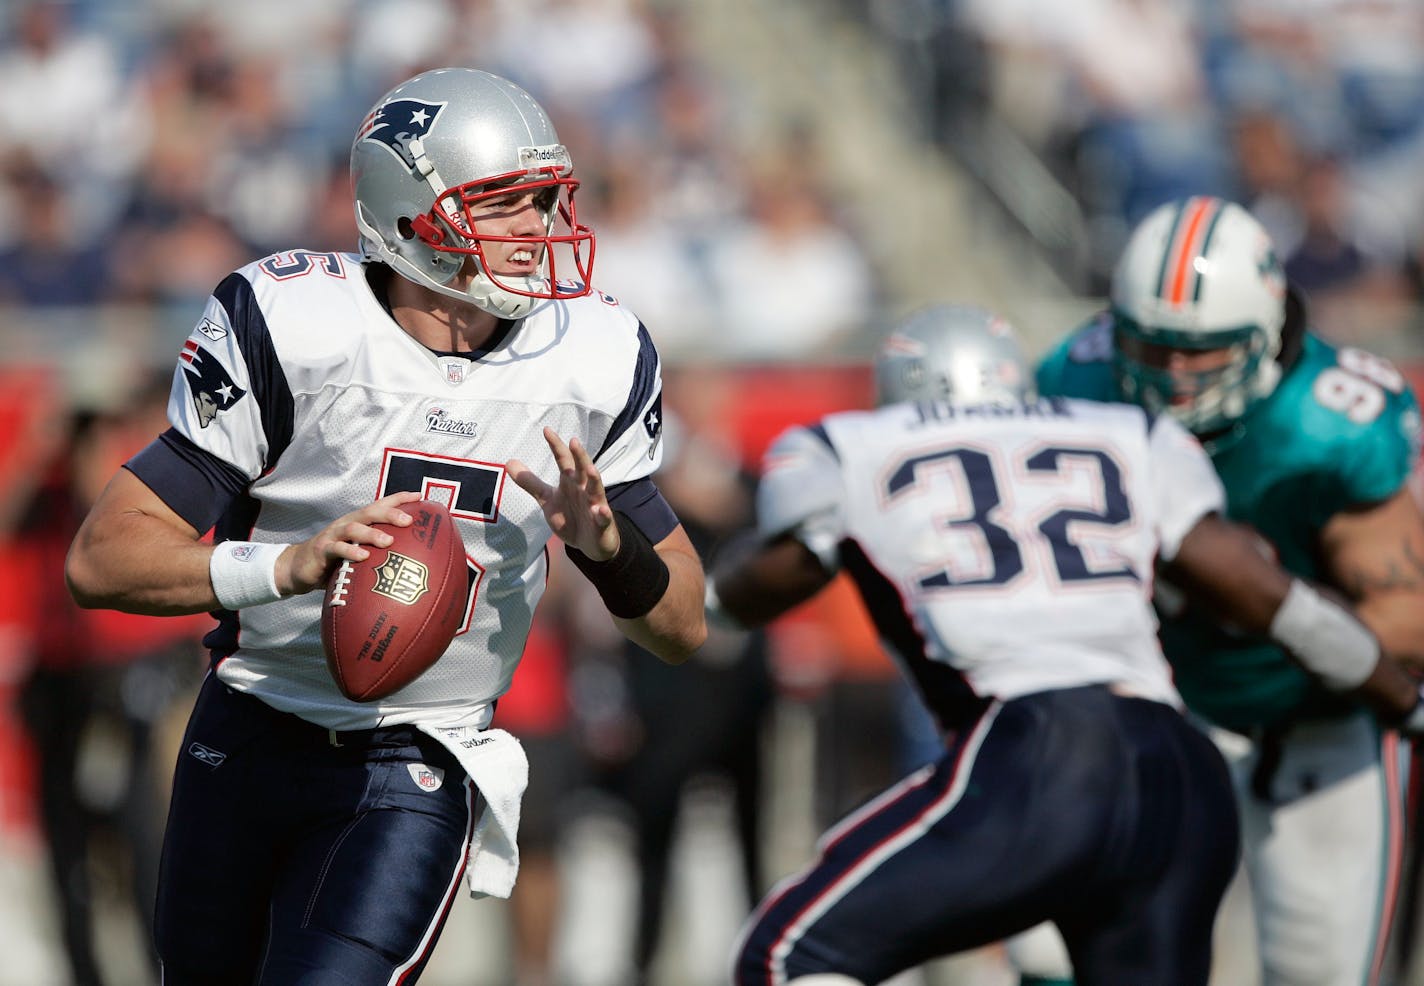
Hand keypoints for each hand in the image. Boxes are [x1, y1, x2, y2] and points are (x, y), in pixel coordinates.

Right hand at [273, 491, 422, 595]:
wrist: (298, 567)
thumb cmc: (335, 560)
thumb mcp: (358, 553)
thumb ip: (377, 552)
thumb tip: (409, 562)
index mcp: (358, 522)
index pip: (380, 505)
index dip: (399, 499)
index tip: (419, 496)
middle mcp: (347, 523)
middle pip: (370, 512)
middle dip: (390, 513)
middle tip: (409, 520)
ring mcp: (333, 535)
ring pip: (354, 528)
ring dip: (372, 534)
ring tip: (389, 541)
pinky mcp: (322, 549)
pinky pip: (337, 549)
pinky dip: (351, 552)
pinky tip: (364, 557)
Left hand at [508, 427, 619, 559]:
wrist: (590, 543)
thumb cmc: (571, 517)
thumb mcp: (548, 500)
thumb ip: (531, 483)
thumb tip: (509, 462)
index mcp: (570, 482)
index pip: (564, 460)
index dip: (556, 446)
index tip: (547, 430)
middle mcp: (584, 489)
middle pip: (582, 469)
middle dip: (579, 456)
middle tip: (573, 441)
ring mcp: (595, 505)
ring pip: (596, 489)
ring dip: (594, 479)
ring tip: (590, 469)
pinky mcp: (602, 523)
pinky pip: (603, 517)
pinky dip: (603, 514)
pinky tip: (600, 510)